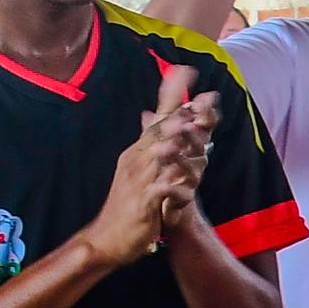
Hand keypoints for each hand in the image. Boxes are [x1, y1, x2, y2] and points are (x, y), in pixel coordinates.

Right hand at [90, 68, 212, 267]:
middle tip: (202, 95)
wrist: (106, 238)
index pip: (157, 116)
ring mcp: (137, 180)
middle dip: (180, 111)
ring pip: (158, 156)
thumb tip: (156, 118)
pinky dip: (170, 183)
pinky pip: (157, 190)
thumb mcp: (141, 171)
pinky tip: (180, 178)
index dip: (171, 93)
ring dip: (174, 140)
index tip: (188, 69)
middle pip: (160, 130)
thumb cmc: (129, 204)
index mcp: (139, 151)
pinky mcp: (141, 203)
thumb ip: (153, 145)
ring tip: (190, 125)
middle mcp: (136, 160)